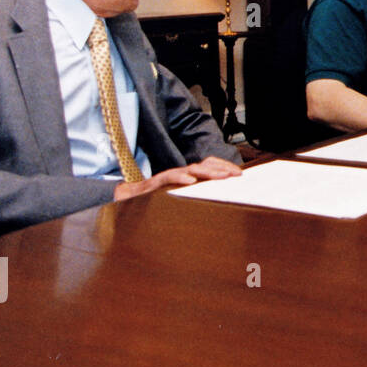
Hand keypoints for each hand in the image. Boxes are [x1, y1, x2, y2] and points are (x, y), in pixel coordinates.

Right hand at [114, 156, 241, 200]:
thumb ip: (196, 197)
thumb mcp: (181, 198)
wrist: (127, 200)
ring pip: (190, 169)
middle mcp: (180, 173)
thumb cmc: (156, 200)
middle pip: (204, 165)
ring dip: (207, 172)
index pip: (209, 165)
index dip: (224, 167)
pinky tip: (191, 181)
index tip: (239, 174)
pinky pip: (169, 177)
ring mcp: (168, 176)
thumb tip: (219, 202)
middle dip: (222, 168)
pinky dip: (180, 178)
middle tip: (236, 174)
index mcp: (188, 176)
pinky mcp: (155, 183)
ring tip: (221, 176)